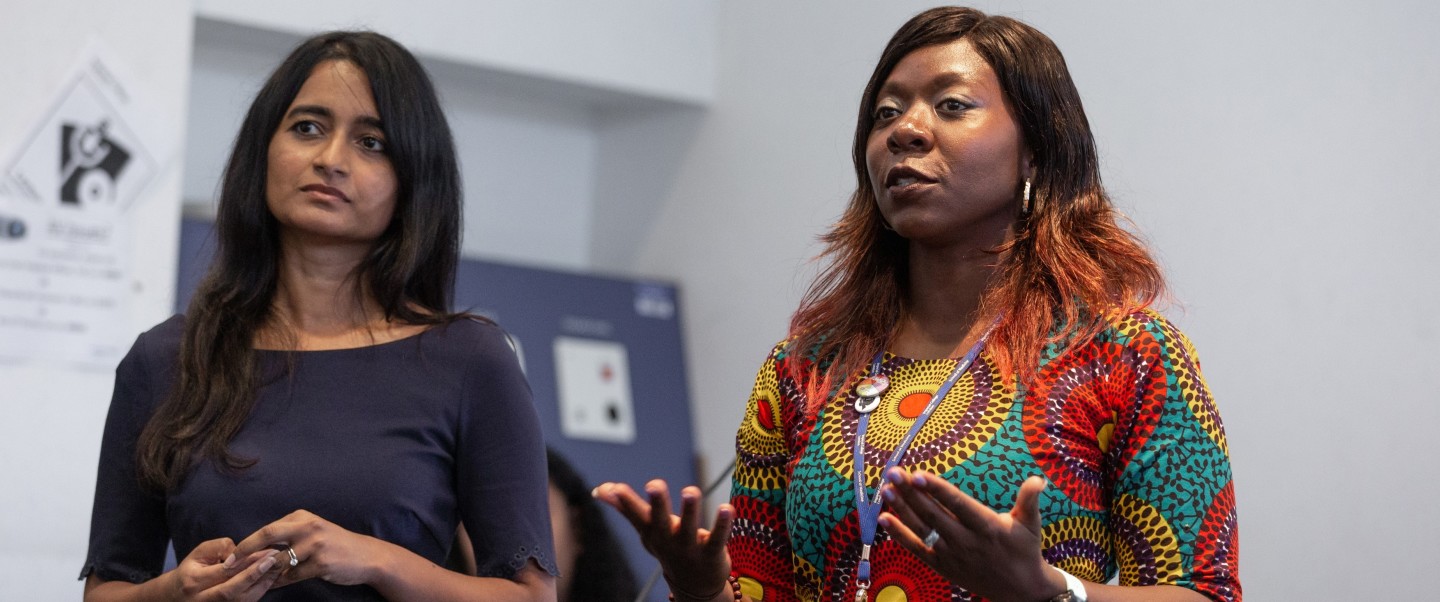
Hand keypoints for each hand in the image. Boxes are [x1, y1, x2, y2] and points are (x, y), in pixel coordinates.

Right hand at [166, 537, 284, 600]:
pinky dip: (258, 592)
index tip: (266, 551)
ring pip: (240, 600)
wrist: (177, 596)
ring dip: (261, 584)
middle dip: (255, 574)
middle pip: (232, 589)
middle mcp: (202, 599)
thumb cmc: (191, 570)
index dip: (247, 562)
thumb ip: (218, 547)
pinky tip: (269, 579)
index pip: (224, 571)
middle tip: (274, 559)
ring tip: (276, 568)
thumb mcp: (198, 553)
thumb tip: (241, 550)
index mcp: (194, 580)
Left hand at [225, 509, 391, 588]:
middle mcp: (308, 526)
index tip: (231, 555)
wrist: (367, 556)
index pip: (267, 528)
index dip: (247, 543)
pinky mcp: (321, 562)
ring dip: (264, 572)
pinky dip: (280, 582)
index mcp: (302, 517)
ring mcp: (315, 544)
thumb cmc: (337, 545)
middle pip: (267, 535)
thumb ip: (290, 535)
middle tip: (228, 565)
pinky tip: (275, 585)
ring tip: (254, 581)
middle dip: (244, 550)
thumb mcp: (314, 532)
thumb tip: (260, 549)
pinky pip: (292, 575)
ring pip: (278, 560)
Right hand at [593, 480, 734, 599]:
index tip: (614, 488)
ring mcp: (690, 548)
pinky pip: (718, 538)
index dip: (625, 501)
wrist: (694, 585)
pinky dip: (723, 524)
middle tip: (654, 484)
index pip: (637, 515)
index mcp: (652, 531)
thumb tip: (599, 489)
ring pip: (690, 528)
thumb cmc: (668, 547)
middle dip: (658, 503)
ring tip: (691, 491)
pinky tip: (727, 508)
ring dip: (690, 510)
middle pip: (661, 521)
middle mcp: (668, 539)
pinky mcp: (712, 553)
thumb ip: (627, 507)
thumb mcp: (646, 529)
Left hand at [877, 469, 1065, 601]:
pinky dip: (899, 534)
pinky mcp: (942, 565)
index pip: (957, 504)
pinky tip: (884, 518)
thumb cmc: (1024, 550)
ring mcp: (952, 554)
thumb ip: (1030, 499)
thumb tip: (1038, 479)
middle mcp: (966, 541)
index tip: (919, 475)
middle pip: (933, 514)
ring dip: (902, 509)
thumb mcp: (1031, 524)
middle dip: (911, 493)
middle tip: (893, 473)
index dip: (937, 490)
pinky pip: (916, 548)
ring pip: (922, 529)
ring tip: (886, 489)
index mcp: (987, 527)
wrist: (1020, 590)